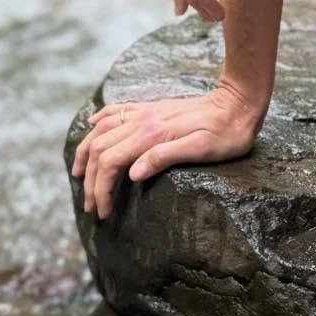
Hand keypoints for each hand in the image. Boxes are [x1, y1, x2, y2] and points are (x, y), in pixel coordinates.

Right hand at [71, 85, 263, 219]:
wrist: (238, 103)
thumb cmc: (226, 134)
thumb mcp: (202, 150)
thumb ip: (165, 158)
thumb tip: (132, 173)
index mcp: (151, 135)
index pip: (110, 163)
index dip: (101, 190)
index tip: (104, 212)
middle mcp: (142, 121)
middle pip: (100, 150)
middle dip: (90, 180)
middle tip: (92, 206)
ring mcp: (145, 112)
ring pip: (101, 130)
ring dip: (85, 152)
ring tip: (78, 174)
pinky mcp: (151, 108)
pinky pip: (116, 111)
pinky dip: (98, 121)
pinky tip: (91, 126)